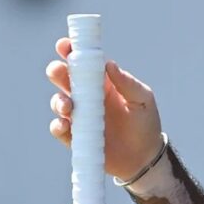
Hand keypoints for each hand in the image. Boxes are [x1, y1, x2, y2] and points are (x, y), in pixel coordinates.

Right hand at [46, 37, 163, 179]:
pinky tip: (64, 125)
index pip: (83, 62)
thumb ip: (128, 83)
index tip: (65, 45)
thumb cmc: (146, 123)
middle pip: (64, 78)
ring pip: (59, 102)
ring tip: (68, 106)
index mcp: (102, 82)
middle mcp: (87, 97)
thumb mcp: (143, 100)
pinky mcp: (75, 137)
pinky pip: (59, 129)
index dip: (71, 51)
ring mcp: (80, 116)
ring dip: (58, 101)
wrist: (145, 158)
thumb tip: (109, 64)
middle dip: (57, 71)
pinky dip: (58, 126)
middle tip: (59, 72)